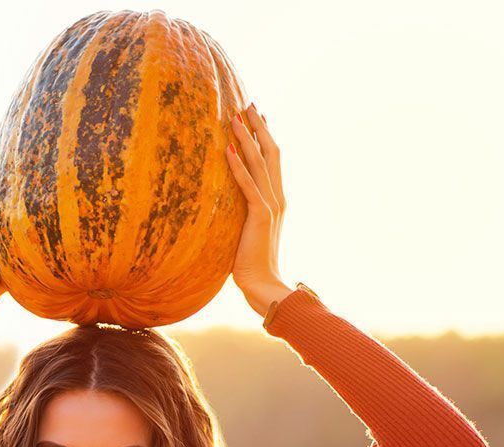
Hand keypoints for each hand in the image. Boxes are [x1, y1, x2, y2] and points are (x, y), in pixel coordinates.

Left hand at [226, 103, 290, 307]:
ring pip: (260, 163)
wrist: (263, 284)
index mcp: (276, 200)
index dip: (265, 137)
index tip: (257, 116)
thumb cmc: (251, 263)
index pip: (272, 160)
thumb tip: (231, 207)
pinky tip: (226, 150)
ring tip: (235, 117)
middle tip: (249, 104)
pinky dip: (237, 166)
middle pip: (271, 153)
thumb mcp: (248, 232)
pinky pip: (247, 186)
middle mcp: (277, 198)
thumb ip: (245, 216)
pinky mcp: (259, 216)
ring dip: (246, 139)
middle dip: (259, 127)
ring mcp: (270, 206)